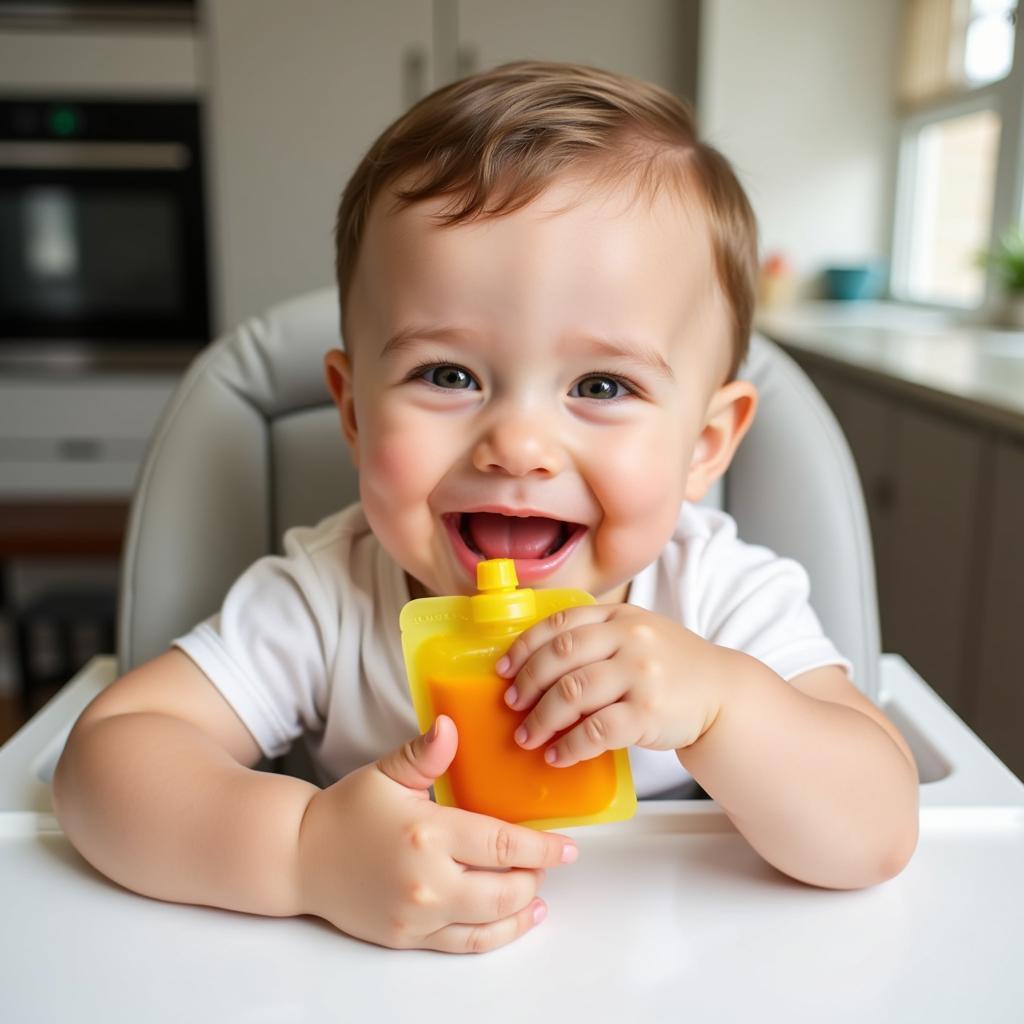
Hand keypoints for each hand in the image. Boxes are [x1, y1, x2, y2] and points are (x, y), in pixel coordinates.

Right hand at [295, 715, 577, 953]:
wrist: (300, 856)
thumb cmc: (346, 811)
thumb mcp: (386, 774)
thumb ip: (424, 754)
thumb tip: (450, 726)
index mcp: (426, 832)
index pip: (501, 844)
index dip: (542, 848)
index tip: (568, 846)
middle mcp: (426, 880)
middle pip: (504, 889)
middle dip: (535, 877)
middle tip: (548, 862)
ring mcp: (417, 915)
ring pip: (489, 923)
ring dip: (522, 908)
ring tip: (539, 892)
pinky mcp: (408, 937)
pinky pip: (464, 944)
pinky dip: (498, 935)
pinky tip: (515, 920)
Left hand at [497, 604, 727, 766]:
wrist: (722, 692)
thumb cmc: (669, 666)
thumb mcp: (636, 633)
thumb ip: (595, 637)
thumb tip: (531, 663)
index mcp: (619, 616)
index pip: (560, 623)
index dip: (525, 646)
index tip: (503, 669)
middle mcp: (629, 638)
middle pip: (560, 657)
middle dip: (528, 683)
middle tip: (512, 705)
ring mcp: (641, 674)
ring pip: (573, 694)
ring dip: (541, 719)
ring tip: (527, 737)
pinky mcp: (649, 713)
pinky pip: (597, 730)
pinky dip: (570, 746)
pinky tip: (558, 755)